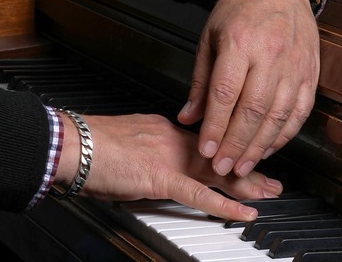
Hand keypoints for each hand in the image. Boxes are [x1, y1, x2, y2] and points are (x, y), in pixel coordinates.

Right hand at [57, 112, 282, 221]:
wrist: (71, 144)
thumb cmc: (86, 146)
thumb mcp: (123, 143)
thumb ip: (143, 153)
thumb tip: (148, 169)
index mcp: (160, 127)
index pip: (201, 141)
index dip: (224, 151)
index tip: (239, 156)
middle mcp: (169, 136)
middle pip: (216, 153)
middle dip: (245, 166)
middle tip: (270, 177)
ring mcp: (167, 155)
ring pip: (215, 170)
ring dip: (245, 184)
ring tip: (268, 193)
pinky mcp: (160, 175)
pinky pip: (198, 193)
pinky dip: (224, 204)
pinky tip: (243, 213)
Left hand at [176, 0, 320, 180]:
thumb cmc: (239, 9)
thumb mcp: (210, 37)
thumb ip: (201, 80)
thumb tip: (188, 116)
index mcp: (240, 42)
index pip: (226, 93)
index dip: (215, 127)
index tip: (206, 150)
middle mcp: (270, 55)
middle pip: (253, 110)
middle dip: (236, 145)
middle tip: (222, 168)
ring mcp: (294, 66)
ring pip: (278, 117)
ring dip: (260, 147)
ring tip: (243, 166)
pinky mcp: (310, 74)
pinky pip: (299, 113)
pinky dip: (284, 136)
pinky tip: (268, 148)